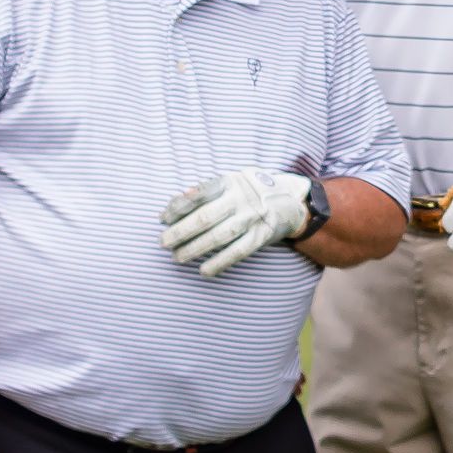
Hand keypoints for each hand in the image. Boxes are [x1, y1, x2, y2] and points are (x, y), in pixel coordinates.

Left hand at [161, 169, 313, 277]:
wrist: (290, 201)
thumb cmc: (248, 192)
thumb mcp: (229, 183)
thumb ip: (202, 192)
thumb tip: (171, 207)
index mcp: (229, 181)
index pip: (198, 194)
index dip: (177, 207)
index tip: (162, 219)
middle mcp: (241, 198)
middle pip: (205, 217)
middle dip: (180, 232)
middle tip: (163, 243)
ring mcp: (253, 217)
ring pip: (219, 236)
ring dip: (195, 249)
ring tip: (177, 258)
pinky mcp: (262, 235)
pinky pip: (238, 252)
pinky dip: (219, 262)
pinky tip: (204, 270)